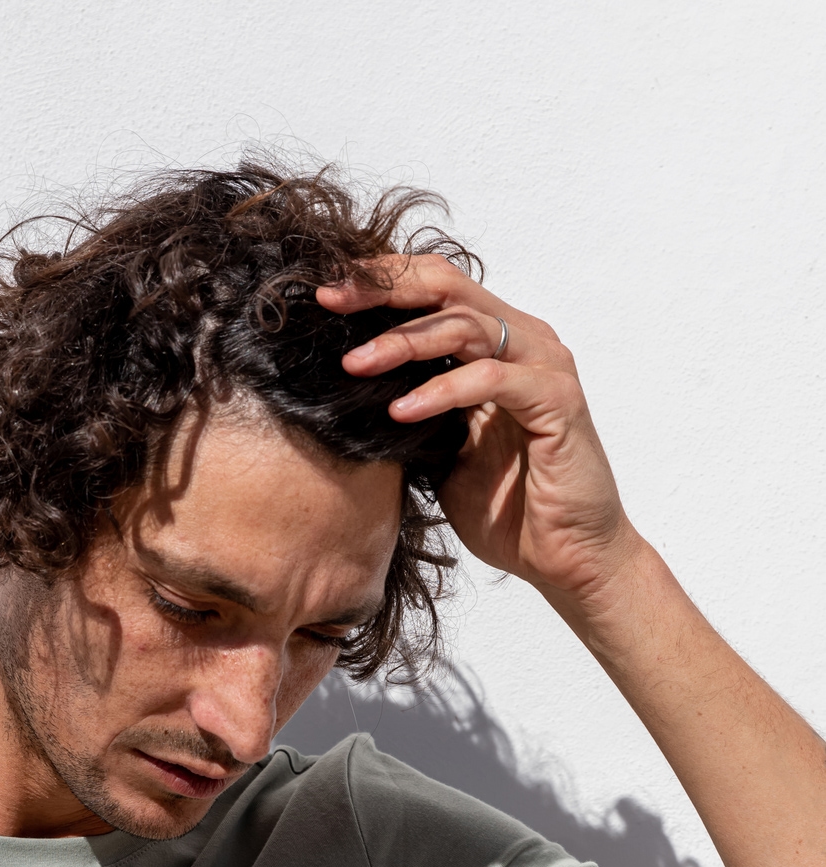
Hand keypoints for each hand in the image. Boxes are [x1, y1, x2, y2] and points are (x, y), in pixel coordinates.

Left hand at [318, 258, 641, 600]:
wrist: (565, 559)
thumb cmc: (509, 510)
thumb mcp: (442, 454)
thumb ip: (413, 413)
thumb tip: (350, 395)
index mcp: (497, 347)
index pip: (435, 290)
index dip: (381, 283)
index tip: (326, 298)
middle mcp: (524, 342)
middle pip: (447, 287)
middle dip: (384, 289)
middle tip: (329, 302)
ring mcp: (544, 367)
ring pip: (465, 326)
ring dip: (403, 343)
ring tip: (354, 366)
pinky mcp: (557, 401)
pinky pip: (491, 379)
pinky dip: (441, 391)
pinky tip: (400, 412)